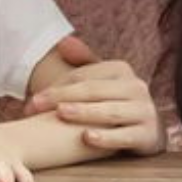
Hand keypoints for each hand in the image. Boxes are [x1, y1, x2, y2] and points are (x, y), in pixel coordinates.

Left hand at [25, 36, 164, 155]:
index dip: (55, 86)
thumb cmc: (113, 102)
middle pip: (92, 91)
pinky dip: (107, 138)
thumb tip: (64, 43)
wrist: (146, 130)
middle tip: (34, 106)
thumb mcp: (100, 81)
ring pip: (109, 112)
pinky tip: (87, 137)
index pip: (82, 76)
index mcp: (121, 69)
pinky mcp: (149, 135)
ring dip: (83, 112)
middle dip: (61, 97)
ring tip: (61, 113)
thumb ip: (82, 62)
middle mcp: (136, 87)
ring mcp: (145, 111)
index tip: (33, 100)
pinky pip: (125, 137)